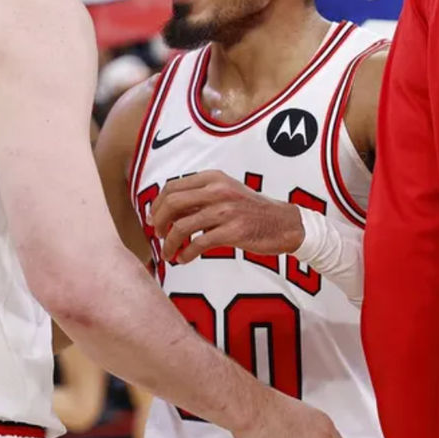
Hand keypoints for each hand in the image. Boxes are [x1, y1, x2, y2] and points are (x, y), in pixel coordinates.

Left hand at [151, 170, 303, 263]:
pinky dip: (185, 254)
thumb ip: (200, 197)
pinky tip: (183, 259)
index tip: (154, 219)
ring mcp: (226, 210)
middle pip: (173, 203)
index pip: (173, 187)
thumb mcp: (226, 193)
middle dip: (159, 222)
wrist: (284, 224)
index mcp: (213, 178)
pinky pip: (198, 244)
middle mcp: (218, 190)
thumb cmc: (251, 211)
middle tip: (158, 235)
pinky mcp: (233, 231)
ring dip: (170, 243)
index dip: (158, 204)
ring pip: (182, 226)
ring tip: (169, 253)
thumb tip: (167, 212)